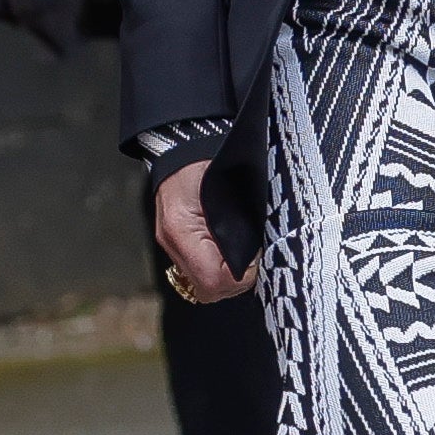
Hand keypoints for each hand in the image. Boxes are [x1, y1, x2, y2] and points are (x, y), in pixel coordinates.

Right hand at [151, 161, 250, 302]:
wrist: (183, 144)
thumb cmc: (209, 160)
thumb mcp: (231, 190)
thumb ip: (243, 226)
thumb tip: (262, 253)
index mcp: (182, 229)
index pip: (213, 279)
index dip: (240, 276)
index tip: (256, 260)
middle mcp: (172, 242)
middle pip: (208, 290)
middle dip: (236, 281)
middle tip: (254, 260)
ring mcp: (172, 245)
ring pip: (204, 286)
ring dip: (228, 277)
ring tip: (245, 257)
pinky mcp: (177, 243)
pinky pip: (198, 271)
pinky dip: (218, 269)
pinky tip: (231, 254)